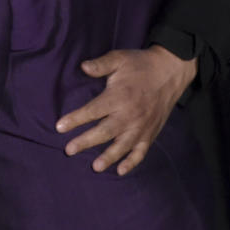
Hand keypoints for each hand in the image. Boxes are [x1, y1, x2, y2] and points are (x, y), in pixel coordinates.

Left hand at [57, 45, 196, 174]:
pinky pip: (141, 151)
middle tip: (69, 150)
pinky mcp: (151, 132)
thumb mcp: (119, 58)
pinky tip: (120, 171)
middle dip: (86, 141)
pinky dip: (132, 162)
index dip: (75, 119)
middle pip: (105, 132)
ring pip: (122, 146)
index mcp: (119, 96)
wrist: (170, 71)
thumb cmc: (140, 64)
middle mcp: (130, 114)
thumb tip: (83, 66)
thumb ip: (101, 64)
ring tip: (95, 167)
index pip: (93, 110)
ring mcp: (141, 126)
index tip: (59, 127)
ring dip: (108, 157)